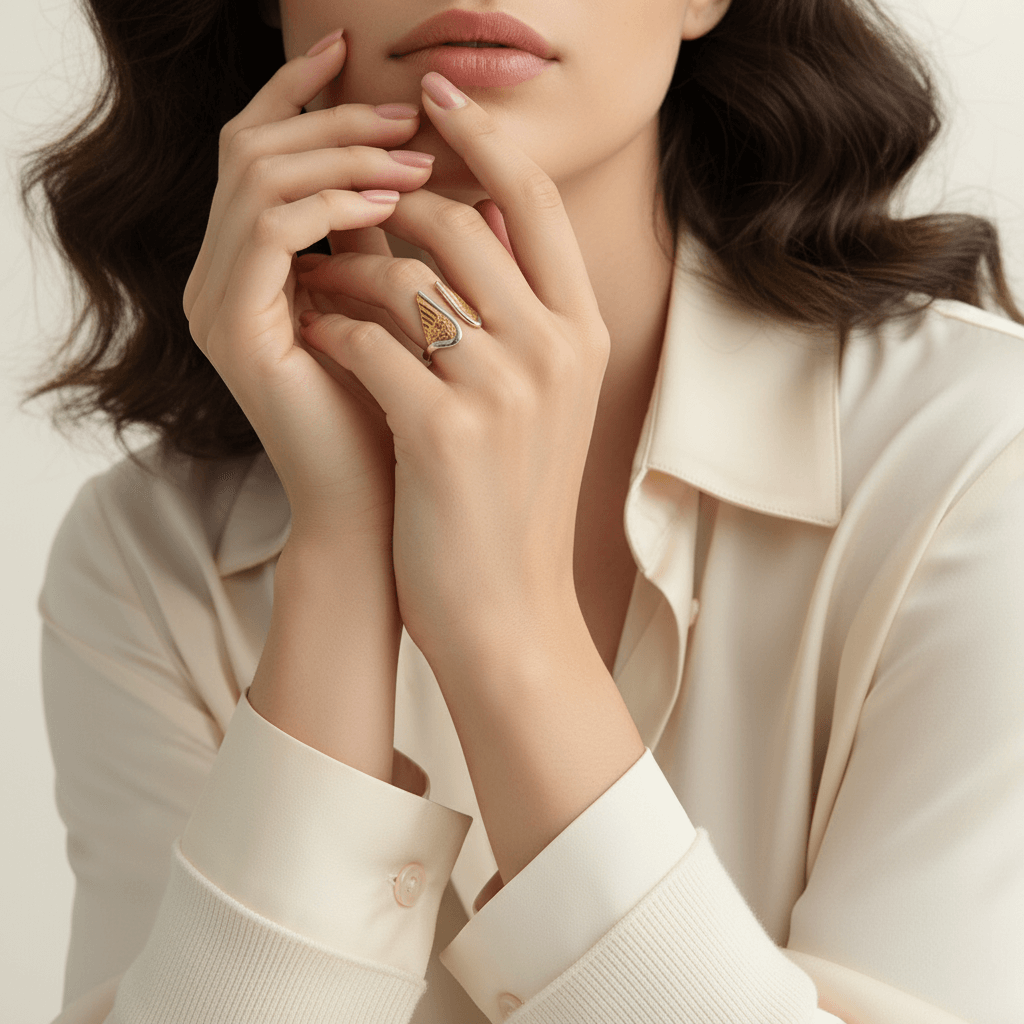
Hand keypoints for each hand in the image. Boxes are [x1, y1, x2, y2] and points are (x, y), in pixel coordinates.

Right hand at [182, 31, 434, 543]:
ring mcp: (217, 301)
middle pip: (253, 148)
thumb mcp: (407, 309)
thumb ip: (408, 240)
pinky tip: (390, 204)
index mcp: (255, 268)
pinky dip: (331, 204)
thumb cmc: (407, 415)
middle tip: (412, 118)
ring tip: (415, 161)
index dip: (306, 97)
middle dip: (335, 120)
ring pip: (259, 176)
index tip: (367, 60)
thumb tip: (463, 168)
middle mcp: (221, 277)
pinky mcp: (232, 328)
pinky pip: (269, 229)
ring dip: (342, 154)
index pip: (265, 153)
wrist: (387, 510)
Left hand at [295, 72, 610, 675]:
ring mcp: (504, 390)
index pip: (536, 201)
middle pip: (460, 223)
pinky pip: (368, 342)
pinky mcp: (445, 431)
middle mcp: (555, 351)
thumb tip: (463, 212)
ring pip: (405, 277)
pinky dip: (331, 331)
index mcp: (584, 335)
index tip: (432, 94)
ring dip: (346, 273)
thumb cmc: (509, 501)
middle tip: (342, 211)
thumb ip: (514, 308)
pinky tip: (316, 342)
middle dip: (388, 208)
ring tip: (315, 284)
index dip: (482, 136)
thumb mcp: (536, 400)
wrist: (508, 610)